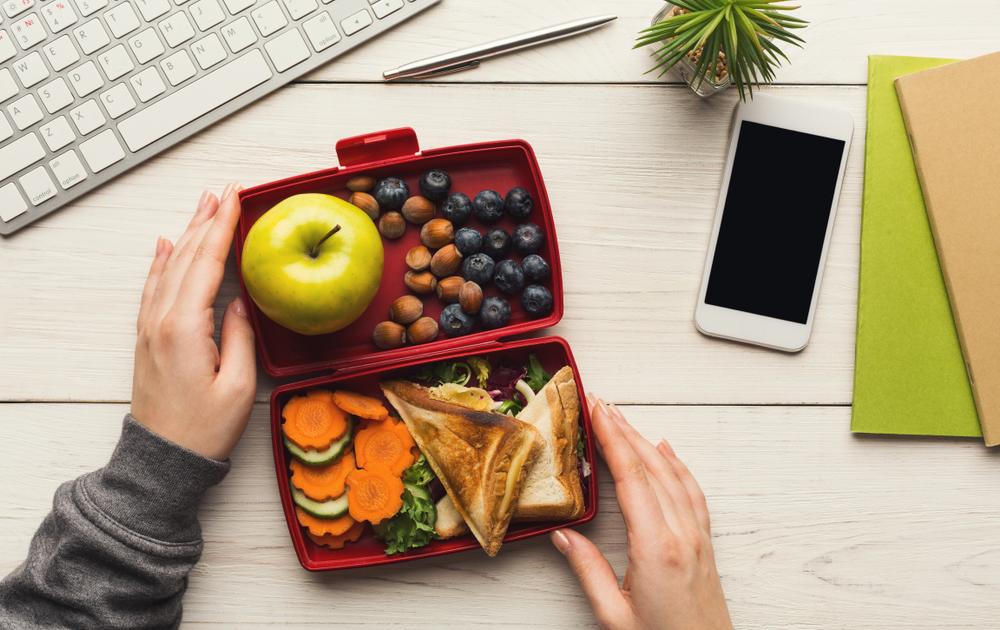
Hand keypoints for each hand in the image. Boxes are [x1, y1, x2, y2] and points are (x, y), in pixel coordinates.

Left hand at [131, 185, 256, 460]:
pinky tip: (166, 245)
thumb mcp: (239, 386)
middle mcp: (162, 320)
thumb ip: (240, 336)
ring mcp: (151, 328)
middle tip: (224, 190)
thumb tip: (239, 302)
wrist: (163, 459)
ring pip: (169, 267)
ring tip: (203, 206)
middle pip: (185, 256)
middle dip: (206, 219)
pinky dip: (161, 261)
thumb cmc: (204, 429)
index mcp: (185, 327)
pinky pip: (154, 287)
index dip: (222, 226)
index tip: (235, 197)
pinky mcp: (148, 338)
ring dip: (187, 233)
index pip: (207, 262)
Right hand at [550, 395, 731, 629]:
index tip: (597, 411)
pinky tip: (665, 451)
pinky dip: (677, 465)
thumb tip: (563, 534)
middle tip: (601, 404)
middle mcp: (681, 535)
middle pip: (651, 467)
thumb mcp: (614, 614)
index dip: (612, 440)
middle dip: (624, 430)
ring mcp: (697, 537)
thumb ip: (588, 570)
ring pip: (672, 475)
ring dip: (646, 442)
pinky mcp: (704, 544)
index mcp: (656, 547)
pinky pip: (692, 492)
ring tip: (623, 420)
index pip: (630, 478)